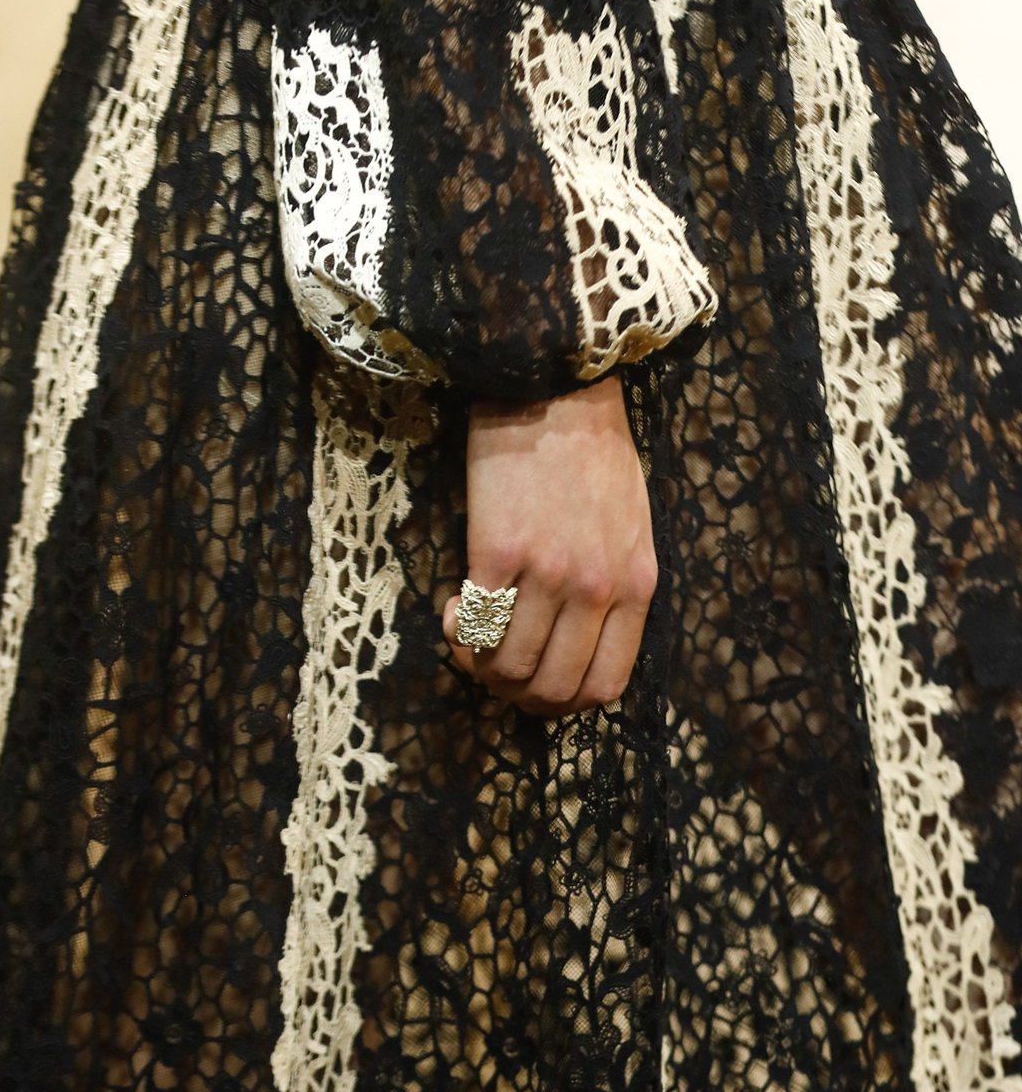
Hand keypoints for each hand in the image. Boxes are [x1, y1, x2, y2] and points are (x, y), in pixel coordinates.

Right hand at [442, 373, 657, 716]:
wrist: (554, 389)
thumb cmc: (592, 454)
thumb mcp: (633, 528)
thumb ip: (616, 587)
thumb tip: (577, 642)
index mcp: (637, 585)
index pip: (606, 685)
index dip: (563, 701)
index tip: (536, 681)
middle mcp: (598, 589)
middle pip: (554, 690)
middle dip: (517, 695)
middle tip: (494, 669)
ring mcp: (550, 574)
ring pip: (510, 669)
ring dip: (481, 667)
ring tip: (470, 636)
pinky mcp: (500, 554)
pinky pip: (477, 628)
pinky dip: (459, 633)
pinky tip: (454, 608)